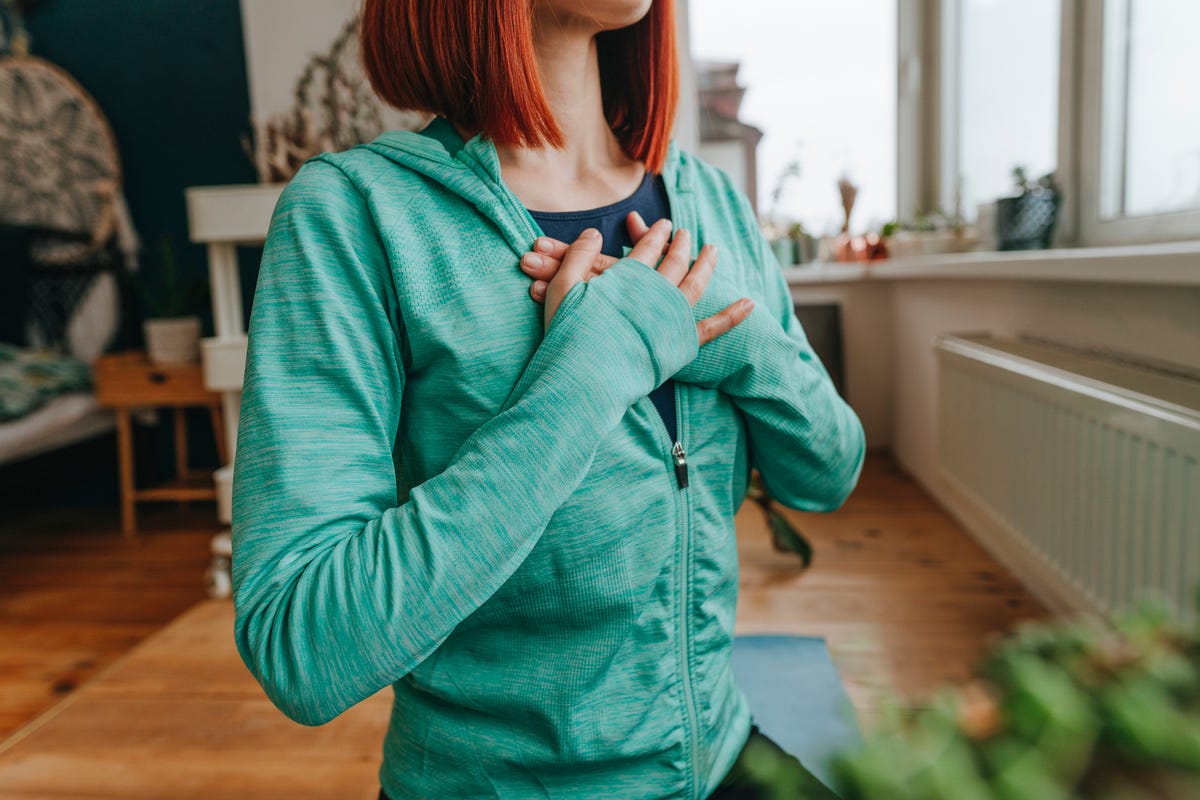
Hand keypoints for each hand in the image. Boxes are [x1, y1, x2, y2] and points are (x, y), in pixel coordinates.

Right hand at [527, 215, 754, 344]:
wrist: (584, 378)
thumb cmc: (568, 334)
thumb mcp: (562, 287)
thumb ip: (579, 254)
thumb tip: (596, 231)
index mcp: (630, 277)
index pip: (648, 249)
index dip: (656, 234)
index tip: (664, 225)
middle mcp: (657, 292)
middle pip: (675, 261)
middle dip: (681, 244)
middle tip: (686, 233)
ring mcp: (672, 318)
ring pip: (696, 284)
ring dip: (707, 265)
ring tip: (713, 250)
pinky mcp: (680, 345)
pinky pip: (712, 327)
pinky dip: (732, 316)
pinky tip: (748, 303)